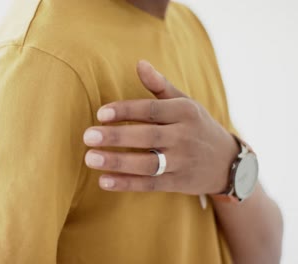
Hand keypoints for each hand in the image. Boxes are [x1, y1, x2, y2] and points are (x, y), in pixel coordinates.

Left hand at [83, 60, 239, 194]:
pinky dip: (127, 184)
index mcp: (185, 112)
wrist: (228, 162)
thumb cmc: (196, 125)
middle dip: (116, 136)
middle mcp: (185, 137)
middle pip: (147, 137)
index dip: (125, 110)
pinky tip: (104, 181)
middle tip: (87, 136)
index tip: (100, 113)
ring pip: (147, 164)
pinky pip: (150, 184)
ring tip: (90, 158)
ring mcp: (182, 162)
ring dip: (117, 162)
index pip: (151, 110)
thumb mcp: (185, 102)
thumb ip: (160, 86)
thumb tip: (139, 63)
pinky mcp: (178, 183)